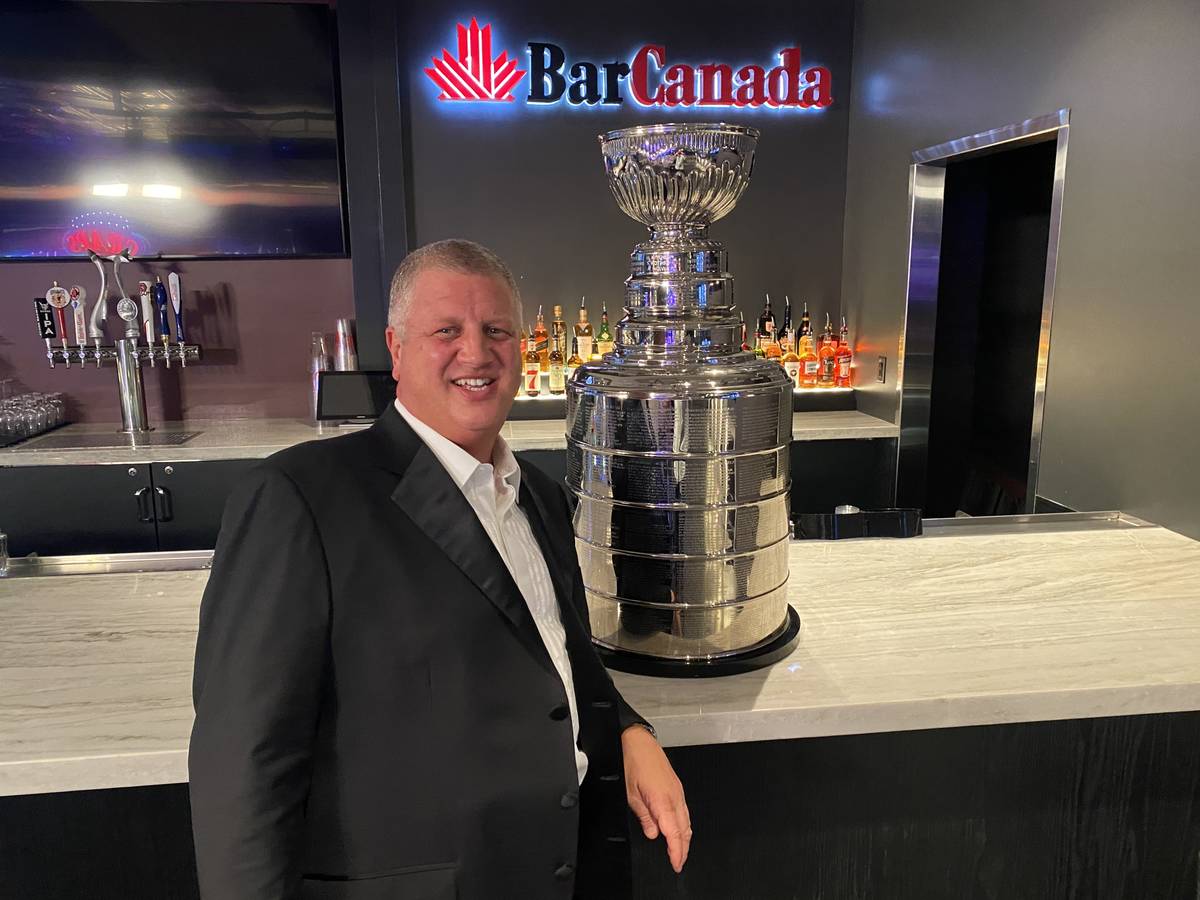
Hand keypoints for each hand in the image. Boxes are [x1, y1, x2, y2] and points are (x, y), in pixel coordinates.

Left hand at [621, 724, 691, 872]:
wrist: (637, 740)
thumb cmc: (632, 762)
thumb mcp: (630, 794)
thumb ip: (644, 817)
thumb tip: (653, 833)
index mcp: (663, 800)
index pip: (674, 833)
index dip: (677, 852)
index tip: (676, 865)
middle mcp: (674, 796)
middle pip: (685, 829)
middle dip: (683, 848)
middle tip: (678, 863)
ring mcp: (678, 790)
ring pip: (687, 820)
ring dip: (685, 837)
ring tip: (680, 851)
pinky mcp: (676, 785)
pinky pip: (684, 809)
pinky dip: (683, 823)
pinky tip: (678, 828)